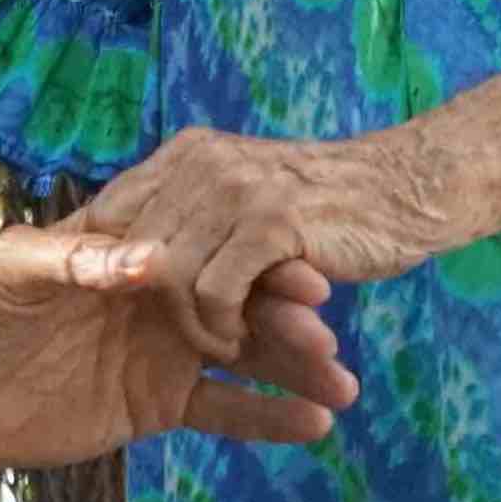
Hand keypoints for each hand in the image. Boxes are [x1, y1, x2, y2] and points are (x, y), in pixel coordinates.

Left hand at [0, 226, 351, 481]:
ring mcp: (157, 348)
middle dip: (284, 316)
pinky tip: (315, 421)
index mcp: (121, 248)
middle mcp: (150, 294)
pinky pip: (223, 409)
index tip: (306, 270)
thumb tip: (149, 257)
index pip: (201, 245)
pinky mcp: (155, 402)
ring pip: (242, 354)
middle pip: (235, 298)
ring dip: (291, 368)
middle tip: (326, 336)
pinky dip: (267, 417)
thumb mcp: (10, 271)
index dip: (253, 257)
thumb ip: (75, 259)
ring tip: (341, 384)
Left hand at [77, 126, 449, 361]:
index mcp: (185, 155)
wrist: (407, 188)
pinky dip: (220, 328)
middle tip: (175, 337)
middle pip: (129, 246)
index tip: (96, 307)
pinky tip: (240, 343)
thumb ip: (194, 218)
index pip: (108, 209)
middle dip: (142, 304)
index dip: (93, 261)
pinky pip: (215, 291)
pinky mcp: (271, 224)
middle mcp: (198, 163)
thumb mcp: (246, 197)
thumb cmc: (324, 205)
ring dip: (188, 325)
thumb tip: (125, 263)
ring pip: (168, 274)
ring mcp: (233, 190)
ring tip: (218, 346)